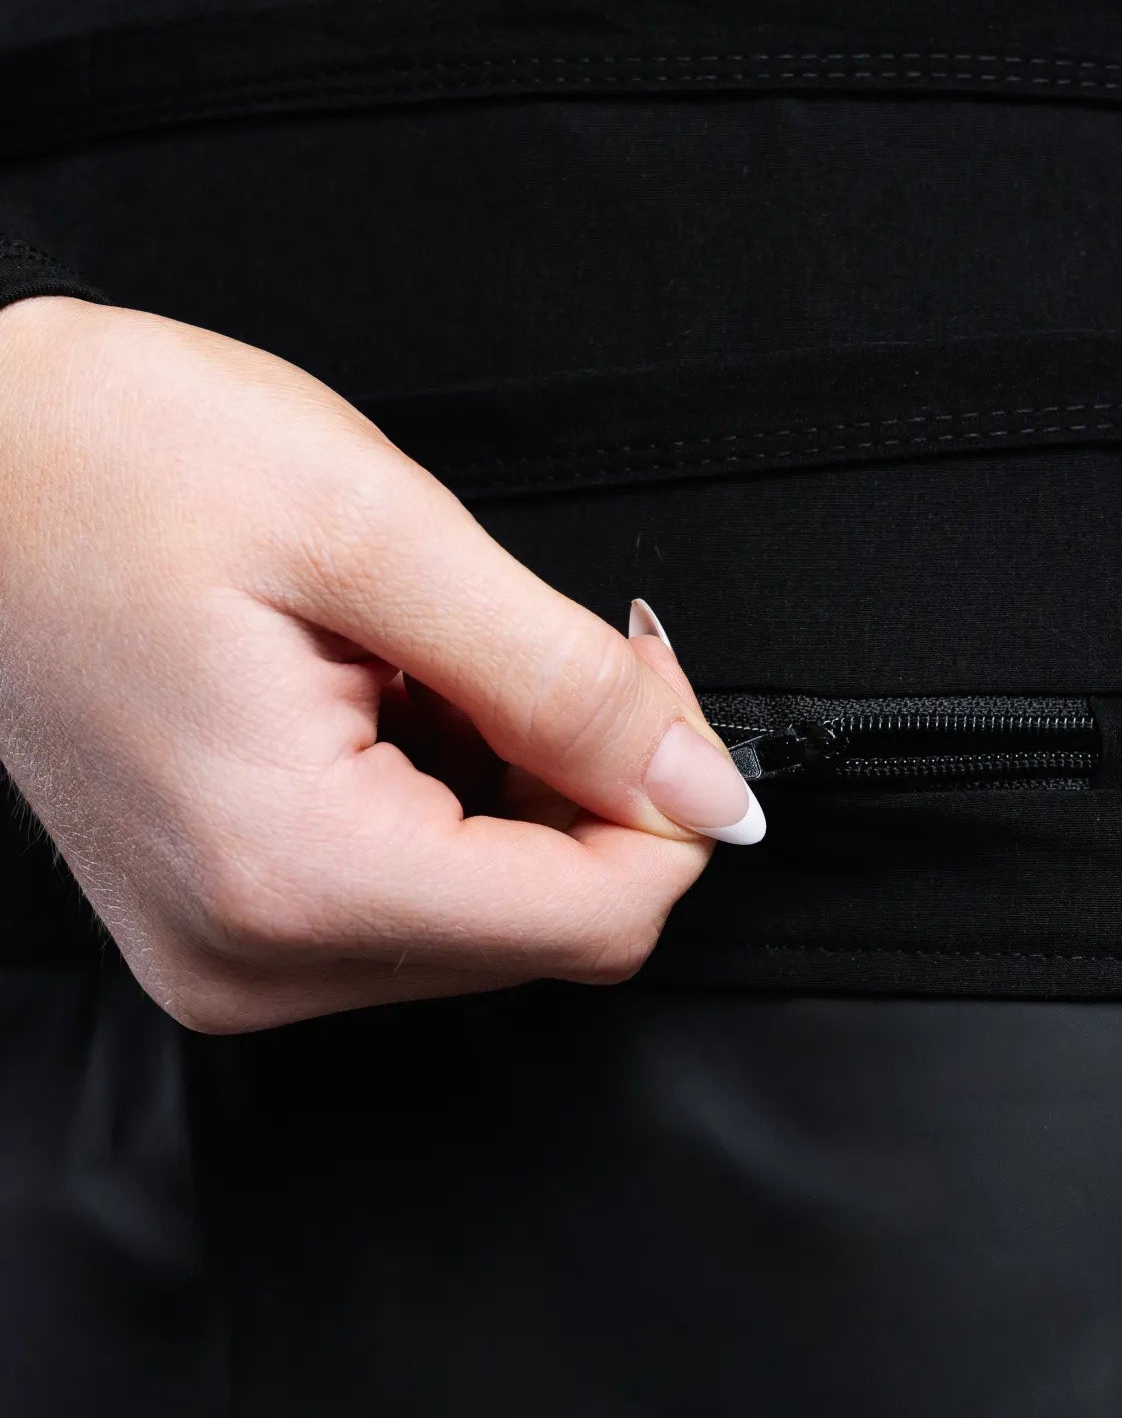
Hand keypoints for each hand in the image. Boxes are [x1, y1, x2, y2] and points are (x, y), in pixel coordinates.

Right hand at [0, 296, 762, 1031]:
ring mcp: (230, 957)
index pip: (600, 919)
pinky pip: (415, 906)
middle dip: (593, 787)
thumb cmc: (113, 460)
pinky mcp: (224, 926)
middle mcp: (256, 958)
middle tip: (539, 642)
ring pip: (496, 923)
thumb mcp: (375, 531)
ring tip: (427, 657)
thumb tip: (711, 791)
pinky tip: (391, 701)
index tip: (638, 675)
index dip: (669, 795)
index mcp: (296, 873)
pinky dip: (450, 804)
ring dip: (518, 792)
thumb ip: (565, 684)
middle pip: (555, 932)